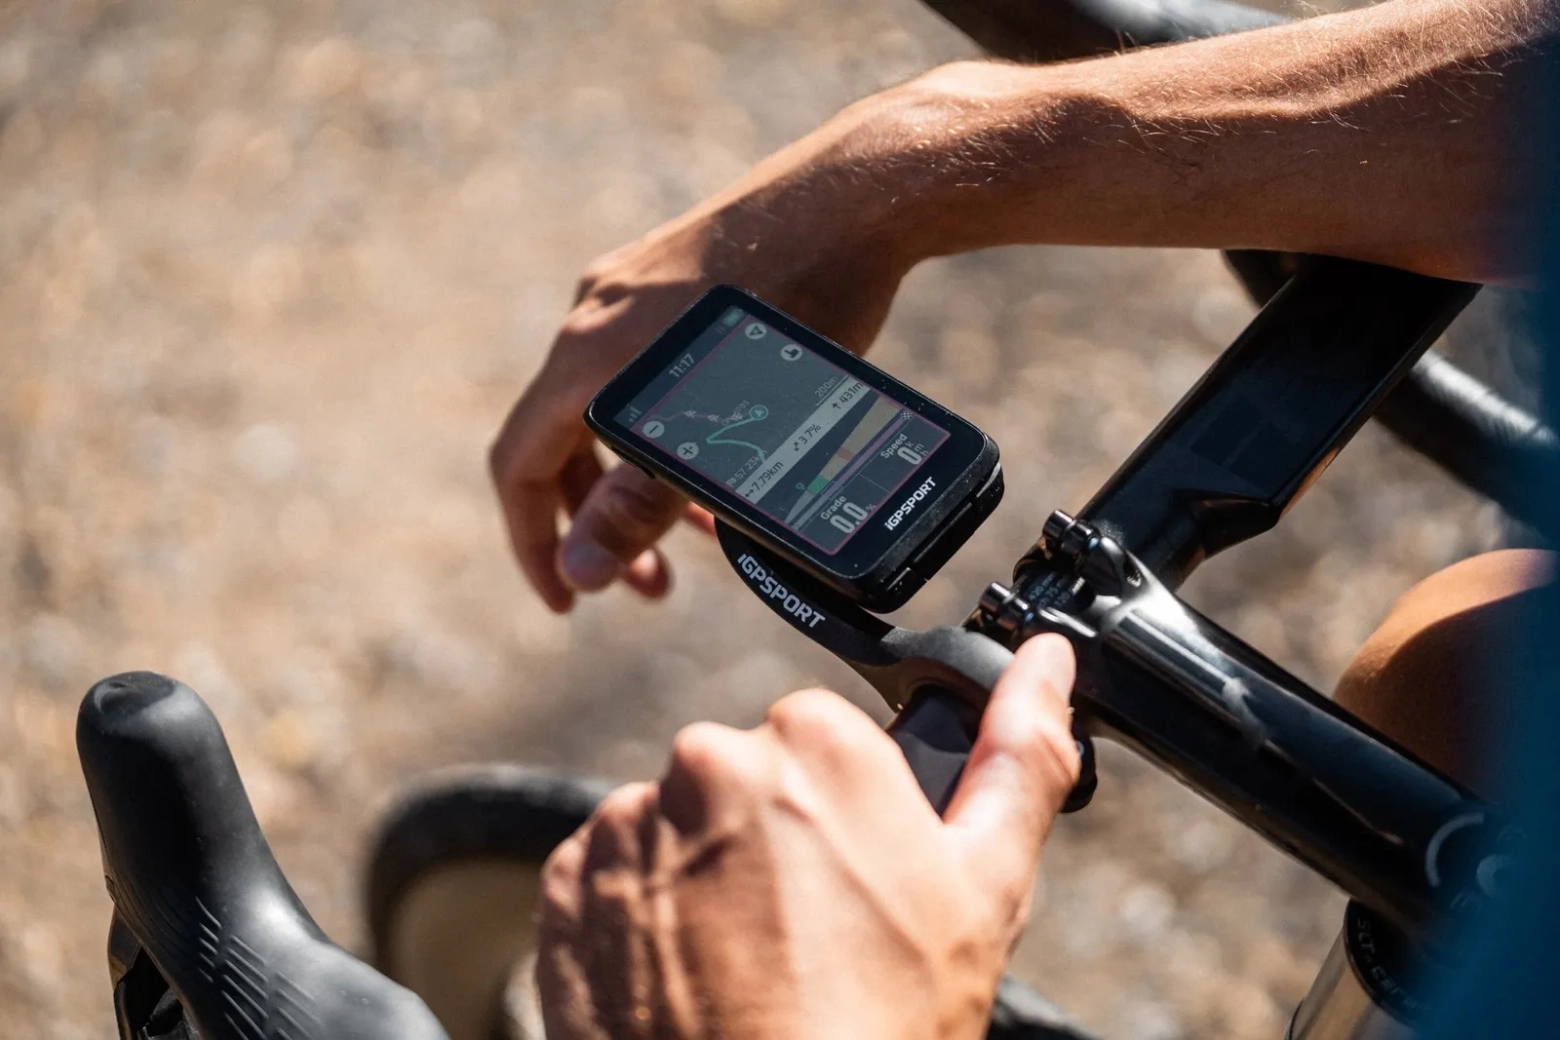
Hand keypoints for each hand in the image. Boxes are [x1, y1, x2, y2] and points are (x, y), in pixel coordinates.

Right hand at [488, 88, 939, 610]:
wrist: (855, 199)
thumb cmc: (799, 311)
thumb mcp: (720, 428)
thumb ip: (642, 501)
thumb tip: (577, 571)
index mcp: (586, 355)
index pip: (519, 466)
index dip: (532, 543)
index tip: (567, 601)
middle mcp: (593, 316)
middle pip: (562, 442)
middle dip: (600, 525)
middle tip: (651, 585)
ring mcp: (632, 289)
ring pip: (608, 408)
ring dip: (639, 481)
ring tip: (700, 536)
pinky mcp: (674, 276)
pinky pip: (643, 372)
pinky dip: (666, 430)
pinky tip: (720, 451)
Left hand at [536, 634, 1079, 1039]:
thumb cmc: (883, 1024)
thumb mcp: (986, 887)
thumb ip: (1020, 753)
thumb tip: (1047, 657)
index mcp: (814, 739)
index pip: (824, 738)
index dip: (846, 810)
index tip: (856, 876)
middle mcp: (709, 758)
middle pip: (749, 778)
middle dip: (774, 836)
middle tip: (810, 930)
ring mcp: (630, 822)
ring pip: (680, 825)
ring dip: (705, 875)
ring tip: (747, 964)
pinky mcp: (570, 884)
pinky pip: (613, 874)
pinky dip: (642, 915)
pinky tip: (688, 975)